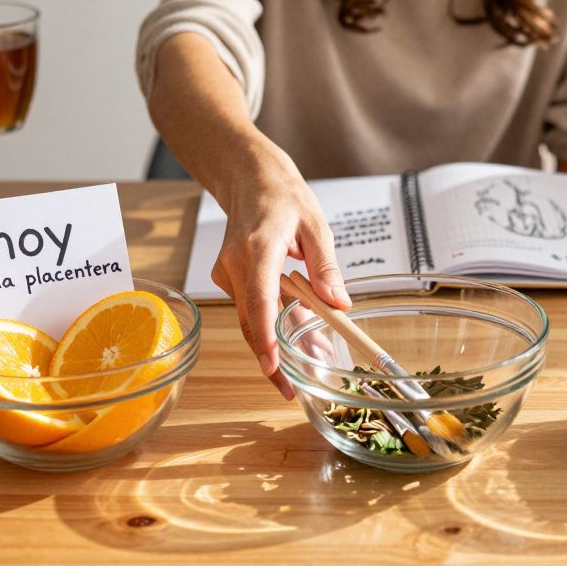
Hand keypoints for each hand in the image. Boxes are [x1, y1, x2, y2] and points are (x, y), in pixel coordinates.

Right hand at [209, 147, 349, 399]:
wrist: (249, 178)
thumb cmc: (284, 198)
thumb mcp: (316, 226)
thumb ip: (326, 268)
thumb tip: (340, 304)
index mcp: (258, 249)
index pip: (259, 300)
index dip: (265, 337)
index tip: (273, 366)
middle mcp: (234, 264)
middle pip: (250, 322)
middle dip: (273, 358)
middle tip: (297, 387)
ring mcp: (226, 272)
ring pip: (250, 320)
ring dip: (277, 342)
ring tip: (311, 358)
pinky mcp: (227, 278)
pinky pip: (250, 308)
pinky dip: (271, 324)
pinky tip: (297, 330)